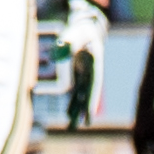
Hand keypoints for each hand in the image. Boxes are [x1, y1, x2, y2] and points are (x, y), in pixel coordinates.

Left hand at [60, 0, 109, 128]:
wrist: (86, 28)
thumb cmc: (81, 30)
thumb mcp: (76, 32)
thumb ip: (69, 40)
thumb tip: (59, 47)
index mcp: (94, 64)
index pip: (94, 85)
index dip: (92, 100)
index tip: (91, 112)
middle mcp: (92, 73)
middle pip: (89, 94)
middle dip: (87, 109)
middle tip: (85, 125)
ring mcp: (86, 75)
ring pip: (82, 95)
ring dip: (77, 109)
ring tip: (72, 126)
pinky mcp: (80, 75)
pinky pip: (77, 91)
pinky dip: (73, 101)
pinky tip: (69, 113)